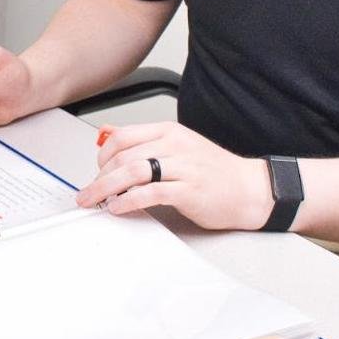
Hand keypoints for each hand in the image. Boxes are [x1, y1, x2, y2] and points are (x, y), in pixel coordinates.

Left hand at [74, 121, 269, 230]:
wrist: (250, 189)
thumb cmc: (214, 171)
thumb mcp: (177, 145)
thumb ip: (143, 140)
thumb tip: (108, 133)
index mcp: (169, 132)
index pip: (123, 137)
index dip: (102, 156)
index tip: (95, 172)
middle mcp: (174, 145)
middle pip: (123, 156)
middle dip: (99, 176)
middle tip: (88, 192)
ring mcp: (183, 167)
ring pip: (133, 171)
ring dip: (107, 188)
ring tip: (95, 200)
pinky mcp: (189, 190)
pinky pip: (151, 192)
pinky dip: (129, 200)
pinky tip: (119, 207)